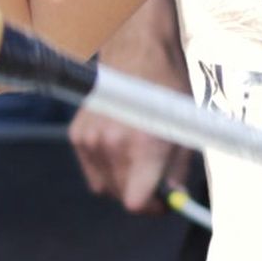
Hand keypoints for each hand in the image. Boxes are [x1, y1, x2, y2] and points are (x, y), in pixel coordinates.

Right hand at [70, 0, 192, 213]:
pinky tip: (120, 145)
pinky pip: (92, 170)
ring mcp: (90, 140)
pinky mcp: (77, 135)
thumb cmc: (167, 90)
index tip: (164, 203)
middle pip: (122, 197)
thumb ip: (178, 170)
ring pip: (106, 186)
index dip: (152, 208)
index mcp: (144, 145)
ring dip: (123, 180)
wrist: (137, 53)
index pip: (137, 202)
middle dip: (141, 194)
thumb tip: (174, 199)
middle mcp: (112, 144)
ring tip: (138, 156)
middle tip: (156, 180)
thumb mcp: (184, 130)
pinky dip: (106, 167)